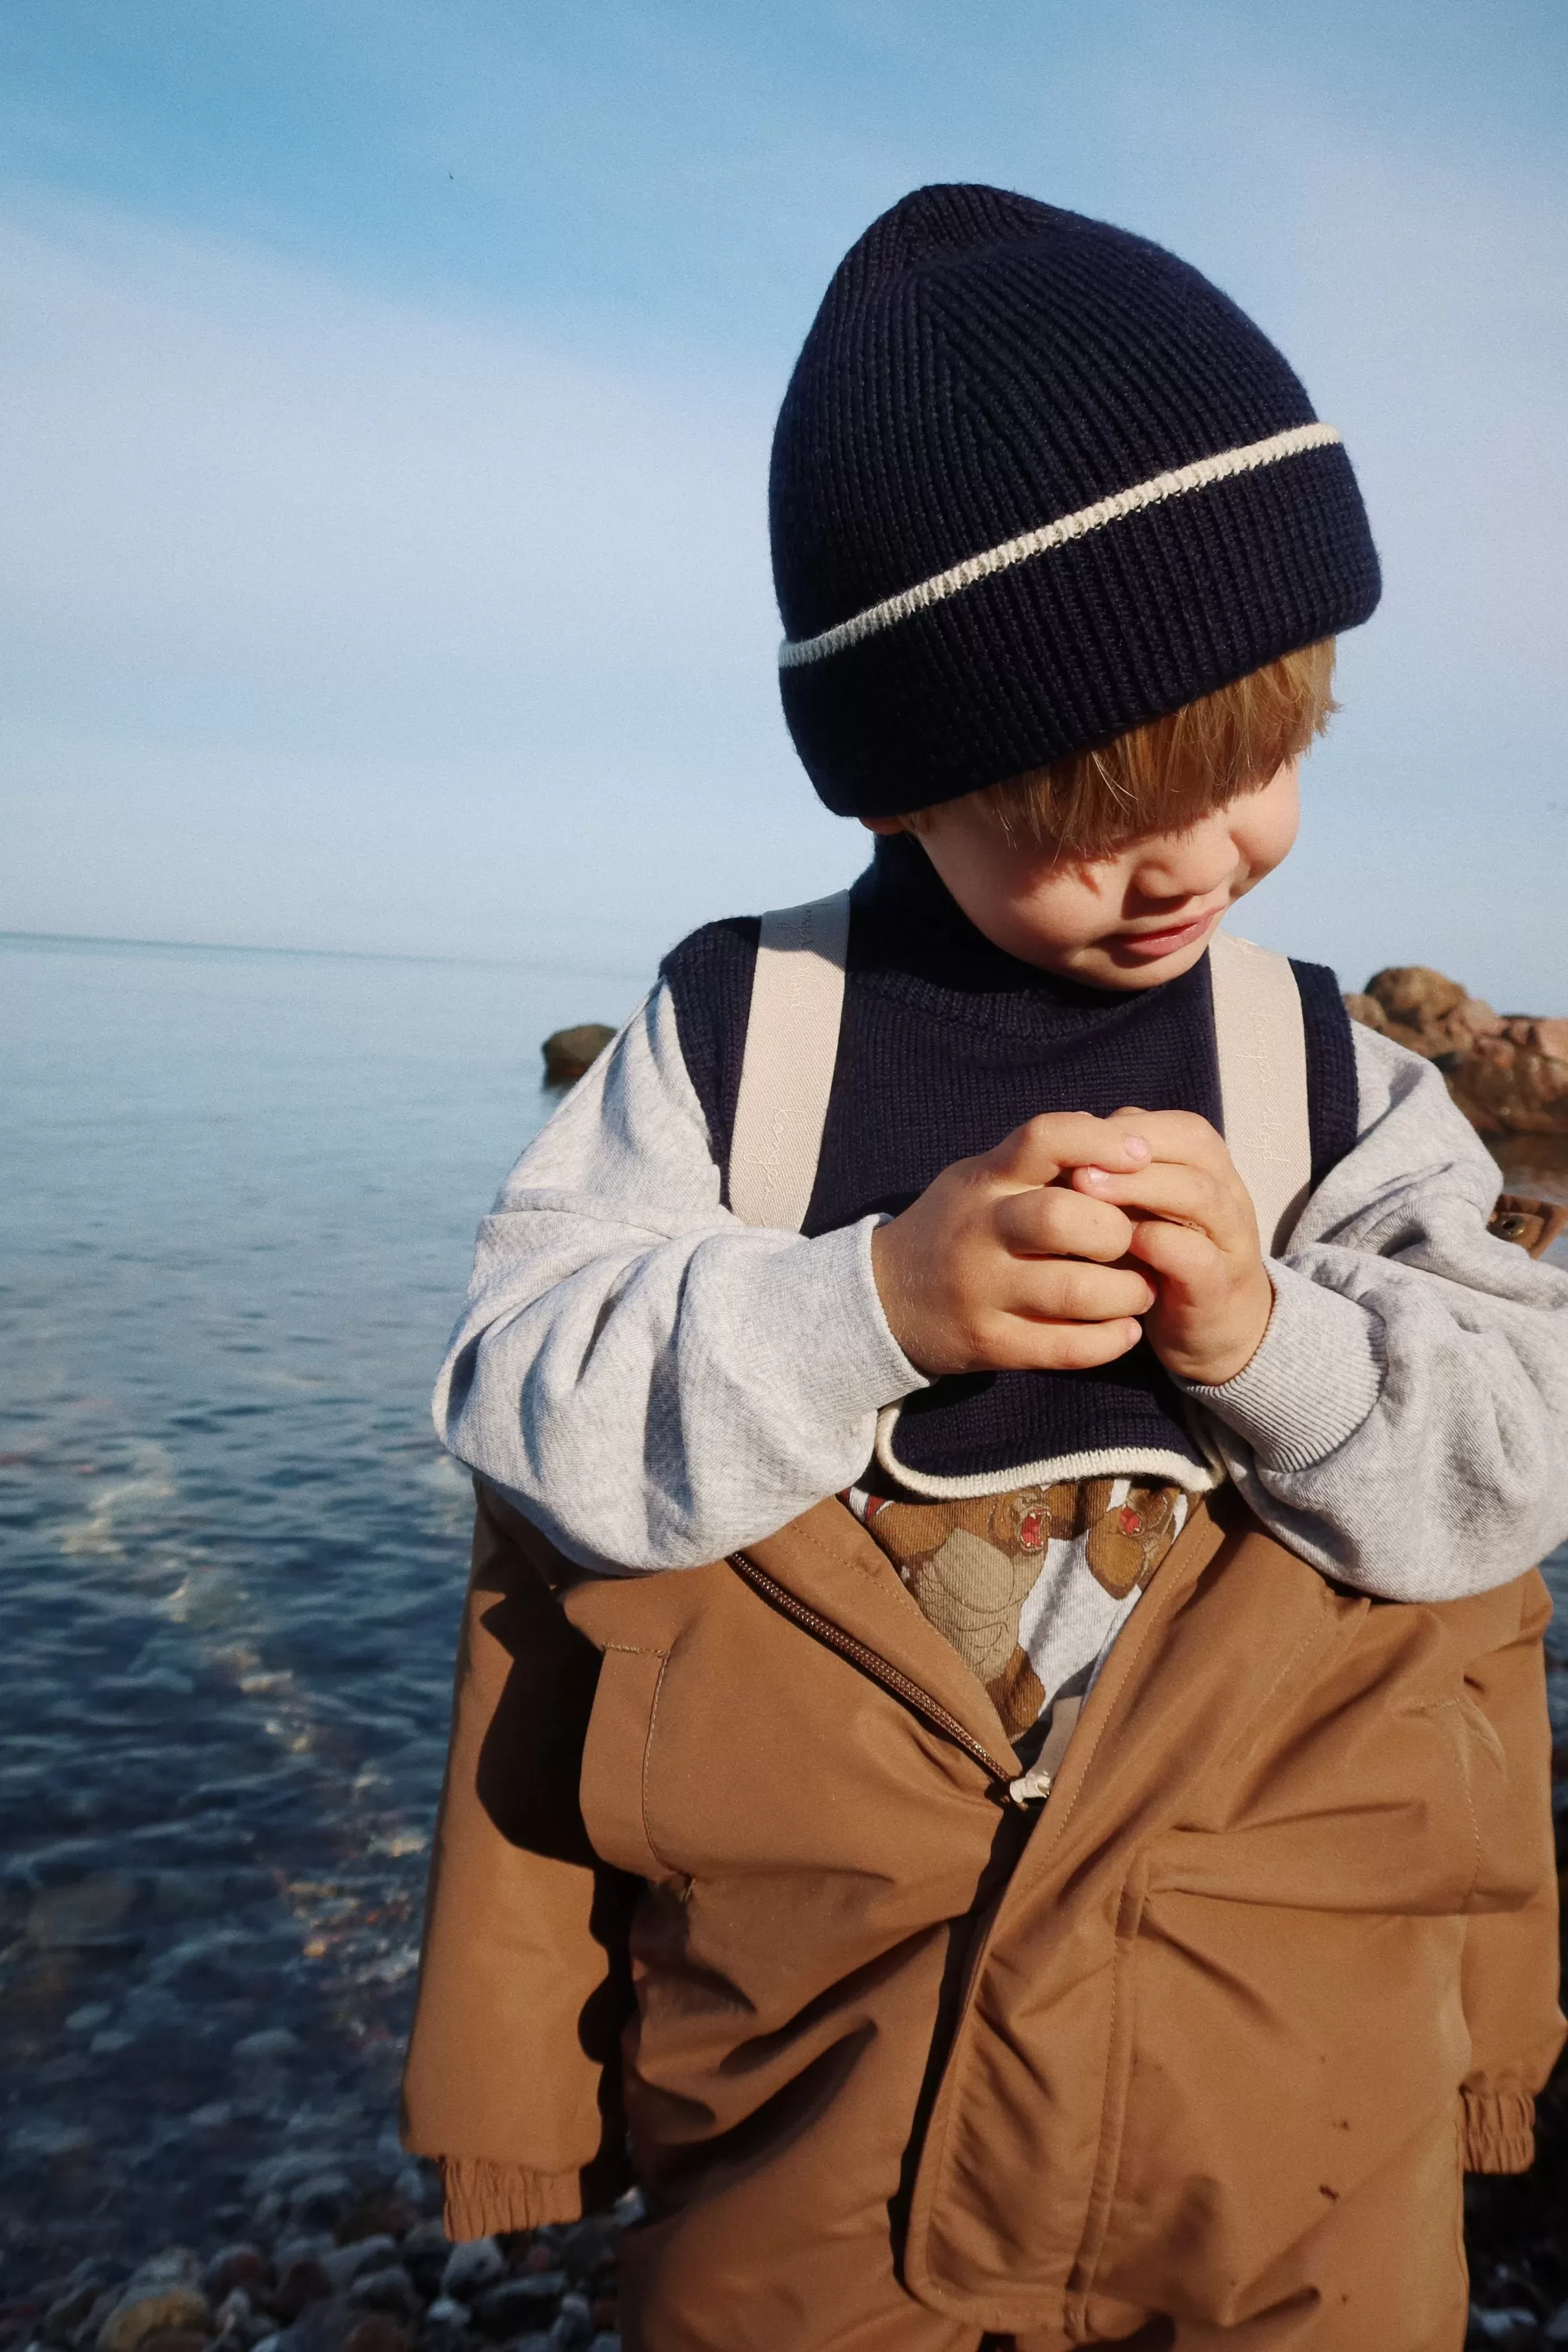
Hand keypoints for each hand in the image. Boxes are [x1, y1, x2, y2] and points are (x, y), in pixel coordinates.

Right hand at [870, 1114, 1159, 1376]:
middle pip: (1061, 1218)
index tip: (1141, 1155)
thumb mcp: (984, 1178)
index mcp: (986, 1180)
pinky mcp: (991, 1343)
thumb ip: (1045, 1160)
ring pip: (1074, 1291)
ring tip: (1139, 1291)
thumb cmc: (959, 1226)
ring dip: (1127, 1293)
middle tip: (1133, 1244)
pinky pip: (1065, 1348)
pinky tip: (1125, 1331)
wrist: (885, 1298)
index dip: (1099, 1142)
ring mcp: (982, 1291)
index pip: (1043, 1139)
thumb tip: (1128, 1134)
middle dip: (1116, 1231)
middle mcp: (980, 1231)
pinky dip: (1110, 1341)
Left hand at [1070, 1109, 1272, 1385]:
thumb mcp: (1136, 1209)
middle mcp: (1227, 1195)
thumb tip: (1061, 1142)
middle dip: (1128, 1151)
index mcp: (1207, 1167)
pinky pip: (1199, 1258)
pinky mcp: (1219, 1290)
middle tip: (1073, 1164)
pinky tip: (1120, 1244)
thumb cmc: (1160, 1259)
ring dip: (1142, 1188)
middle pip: (1193, 1147)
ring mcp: (1229, 1242)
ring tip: (1085, 1192)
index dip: (1123, 1128)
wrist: (1212, 1331)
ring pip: (1200, 1195)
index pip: (1175, 1126)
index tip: (1070, 1142)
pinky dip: (1159, 1246)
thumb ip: (1113, 1175)